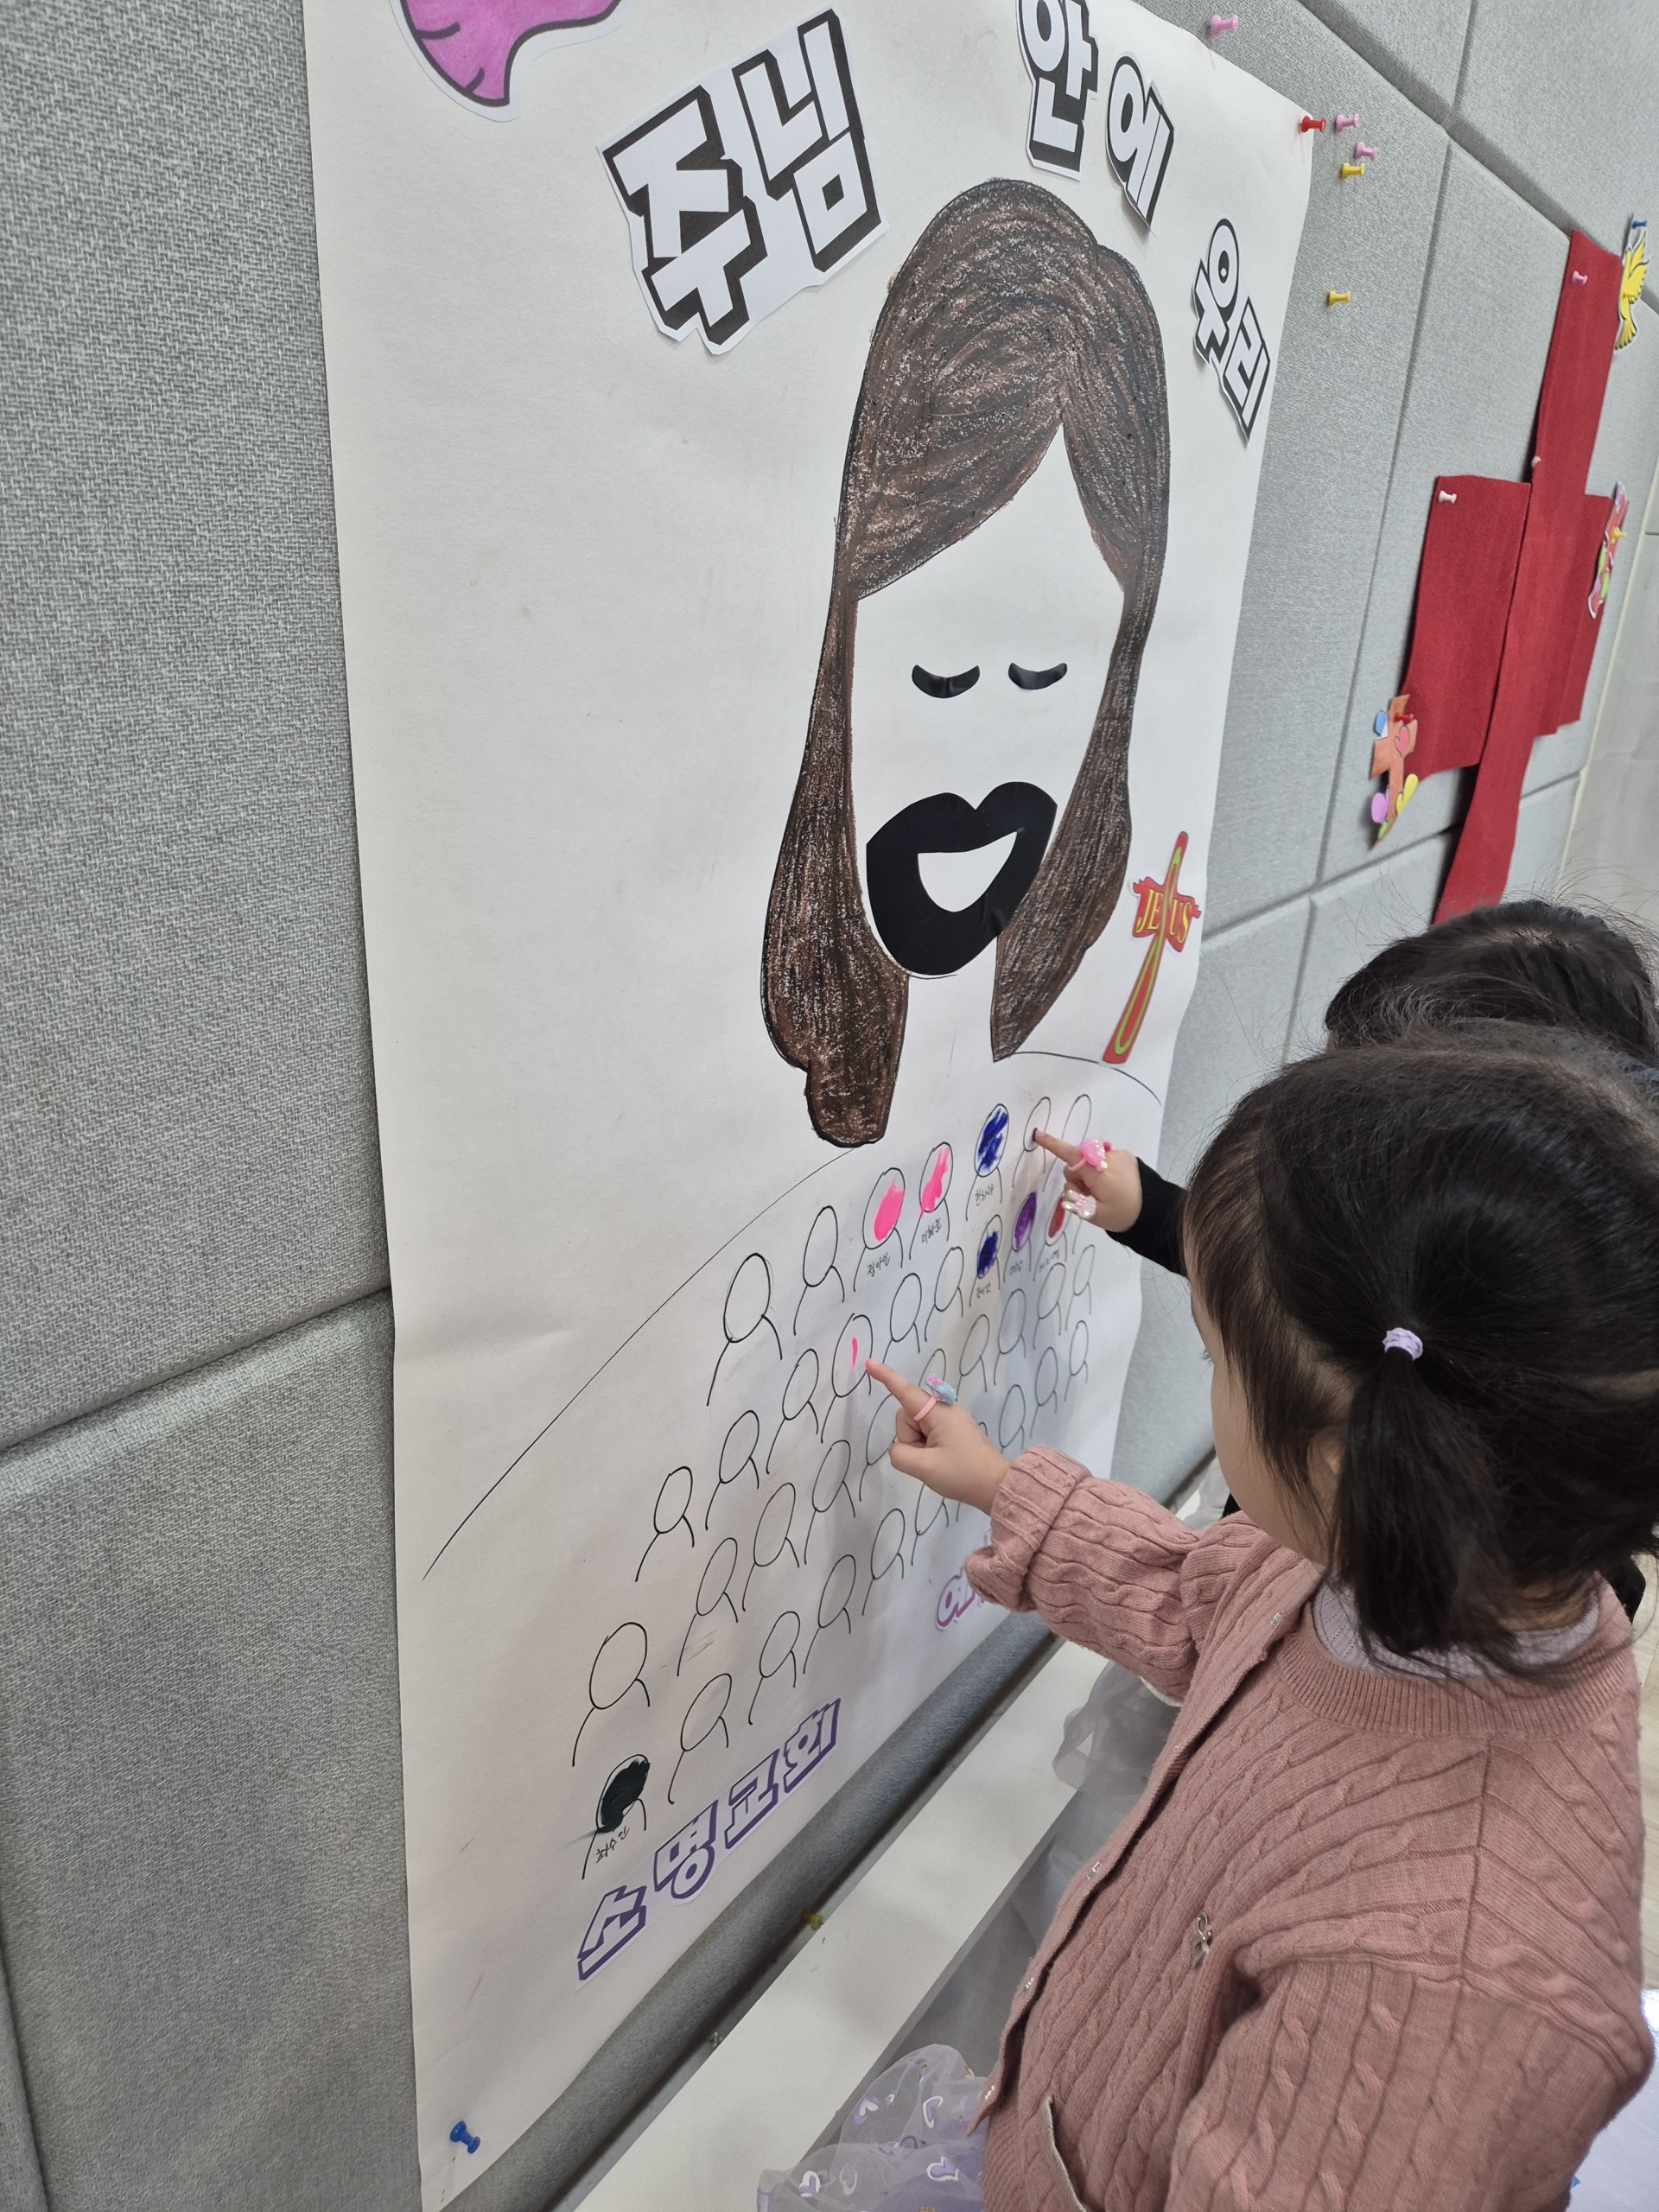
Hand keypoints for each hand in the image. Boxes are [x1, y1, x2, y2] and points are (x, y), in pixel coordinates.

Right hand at [864, 1359, 1010, 1516]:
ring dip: (918, 1446)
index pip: (904, 1392)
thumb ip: (900, 1455)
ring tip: (938, 1461)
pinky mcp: (951, 1430)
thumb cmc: (962, 1473)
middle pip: (906, 1416)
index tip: (868, 1362)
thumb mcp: (925, 1468)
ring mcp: (948, 1420)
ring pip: (914, 1427)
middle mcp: (942, 1410)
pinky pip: (926, 1433)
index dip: (885, 1377)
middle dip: (909, 1438)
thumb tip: (898, 1449)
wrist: (995, 1485)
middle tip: (928, 1458)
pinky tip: (942, 1460)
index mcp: (937, 1412)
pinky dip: (926, 1448)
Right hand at [1033, 1129, 1143, 1234]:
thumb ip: (1075, 1195)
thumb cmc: (1120, 1216)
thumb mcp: (1092, 1214)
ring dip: (1091, 1174)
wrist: (1152, 1211)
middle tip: (1089, 1196)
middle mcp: (1108, 1159)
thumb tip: (1071, 1178)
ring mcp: (1118, 1155)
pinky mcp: (1125, 1155)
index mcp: (1100, 1175)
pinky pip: (1103, 1159)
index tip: (1039, 1135)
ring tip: (1104, 1191)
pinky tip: (1114, 1183)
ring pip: (1090, 1161)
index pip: (1072, 1157)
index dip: (1054, 1145)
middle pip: (1077, 1162)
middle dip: (1077, 1177)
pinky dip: (1103, 1170)